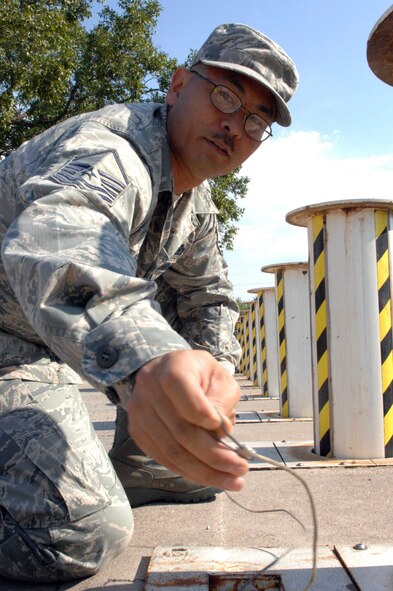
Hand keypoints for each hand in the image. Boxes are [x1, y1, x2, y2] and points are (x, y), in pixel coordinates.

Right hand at [127, 349, 248, 490]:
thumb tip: (221, 432)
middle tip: (242, 468)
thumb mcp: (219, 377)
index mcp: (172, 369)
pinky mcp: (138, 432)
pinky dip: (191, 472)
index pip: (186, 396)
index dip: (206, 416)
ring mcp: (140, 413)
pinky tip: (213, 477)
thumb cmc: (199, 374)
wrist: (166, 371)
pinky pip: (165, 460)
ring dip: (206, 472)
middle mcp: (150, 389)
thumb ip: (221, 401)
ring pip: (173, 452)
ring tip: (233, 480)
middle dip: (215, 456)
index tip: (227, 428)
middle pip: (182, 432)